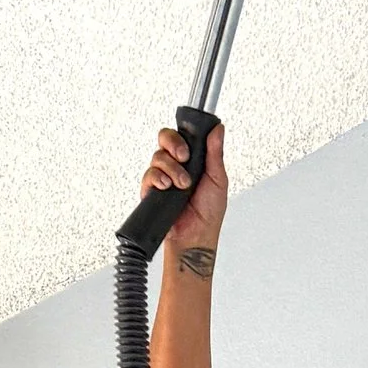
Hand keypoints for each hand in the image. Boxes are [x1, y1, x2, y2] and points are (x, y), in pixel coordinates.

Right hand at [140, 119, 227, 266]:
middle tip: (184, 157)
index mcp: (192, 161)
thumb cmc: (208, 213)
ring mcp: (162, 177)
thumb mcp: (218, 179)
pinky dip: (158, 178)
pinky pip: (148, 174)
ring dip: (172, 169)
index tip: (191, 146)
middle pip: (164, 138)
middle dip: (173, 144)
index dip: (182, 135)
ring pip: (157, 156)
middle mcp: (175, 166)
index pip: (181, 136)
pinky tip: (167, 186)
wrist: (196, 237)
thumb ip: (215, 153)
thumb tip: (218, 130)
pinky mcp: (151, 190)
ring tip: (182, 184)